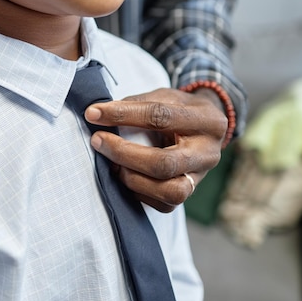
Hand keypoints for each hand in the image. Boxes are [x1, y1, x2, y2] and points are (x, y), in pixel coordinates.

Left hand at [84, 88, 226, 212]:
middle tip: (98, 141)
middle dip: (124, 153)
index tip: (94, 114)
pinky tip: (124, 174)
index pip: (160, 116)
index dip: (123, 115)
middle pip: (164, 162)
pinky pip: (164, 204)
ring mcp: (201, 177)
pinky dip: (138, 192)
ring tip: (111, 163)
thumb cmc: (179, 110)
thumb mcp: (165, 96)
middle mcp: (207, 152)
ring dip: (131, 178)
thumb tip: (99, 114)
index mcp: (205, 120)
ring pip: (169, 191)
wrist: (206, 129)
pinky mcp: (190, 194)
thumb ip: (136, 104)